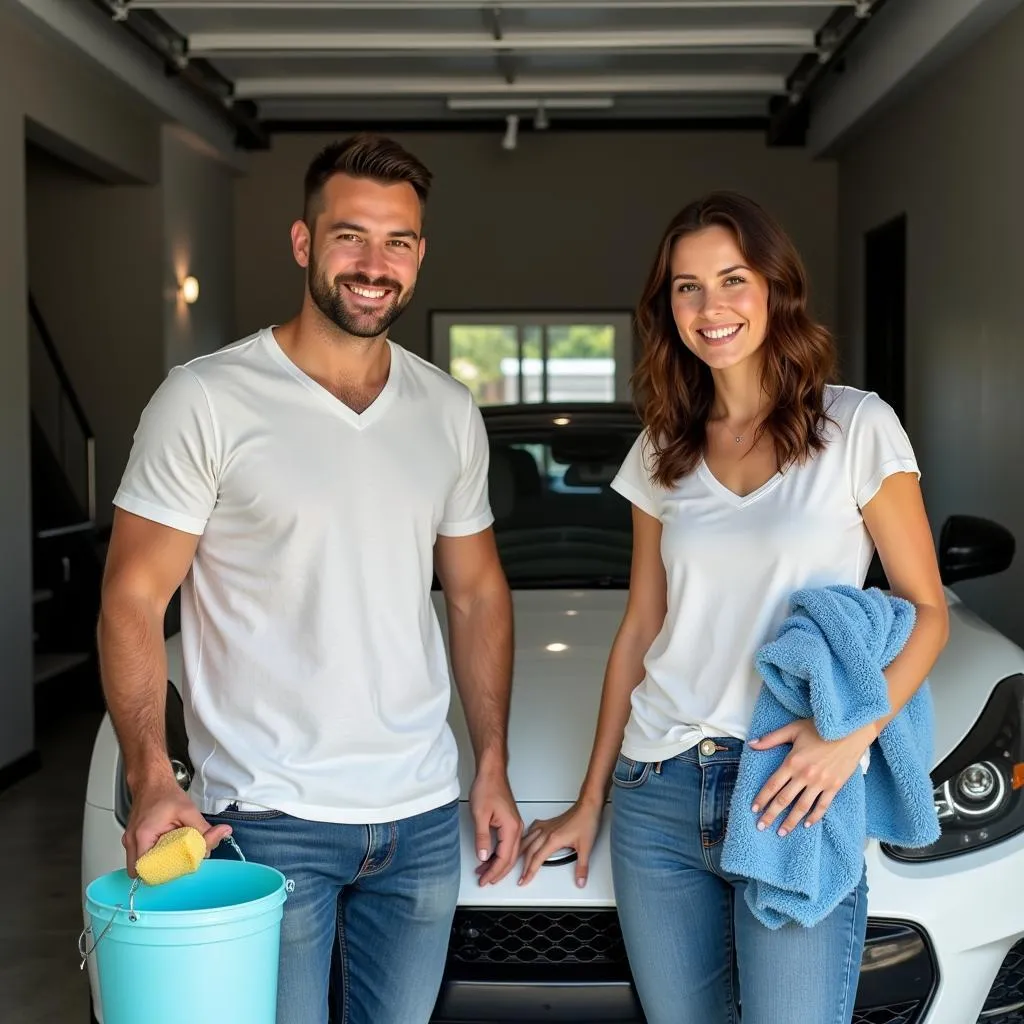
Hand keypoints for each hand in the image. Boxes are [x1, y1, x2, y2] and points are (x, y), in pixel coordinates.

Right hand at [123, 771, 231, 876]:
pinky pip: (143, 859)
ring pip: (142, 868)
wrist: (151, 783)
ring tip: (176, 854)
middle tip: (181, 862)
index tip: (184, 865)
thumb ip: (204, 828)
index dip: (167, 872)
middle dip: (163, 872)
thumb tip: (222, 835)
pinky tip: (169, 849)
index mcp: (143, 836)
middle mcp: (132, 843)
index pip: (149, 869)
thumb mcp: (188, 810)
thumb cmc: (164, 795)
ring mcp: (130, 844)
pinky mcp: (134, 843)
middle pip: (144, 873)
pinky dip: (156, 858)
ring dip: (159, 866)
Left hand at [469, 768, 523, 885]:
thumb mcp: (480, 815)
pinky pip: (508, 844)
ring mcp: (515, 825)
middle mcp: (517, 828)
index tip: (484, 879)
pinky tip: (489, 856)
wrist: (491, 772)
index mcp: (511, 828)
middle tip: (484, 880)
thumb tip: (484, 856)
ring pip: (510, 852)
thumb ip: (482, 838)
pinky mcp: (510, 822)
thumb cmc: (488, 788)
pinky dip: (499, 853)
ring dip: (498, 864)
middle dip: (497, 872)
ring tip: (484, 872)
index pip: (504, 858)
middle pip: (510, 858)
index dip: (493, 872)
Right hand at [518, 798, 602, 888]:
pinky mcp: (549, 822)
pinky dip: (527, 836)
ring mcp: (546, 826)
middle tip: (520, 876)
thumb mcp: (586, 847)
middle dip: (523, 866)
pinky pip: (532, 829)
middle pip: (530, 851)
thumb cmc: (586, 821)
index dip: (529, 872)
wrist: (588, 805)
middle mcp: (547, 832)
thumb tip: (580, 881)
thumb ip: (582, 867)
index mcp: (553, 840)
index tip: (524, 880)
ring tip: (517, 859)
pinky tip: (527, 838)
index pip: (537, 859)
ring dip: (521, 851)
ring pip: (528, 839)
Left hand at [747, 719, 877, 835]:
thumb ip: (771, 738)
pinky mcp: (835, 786)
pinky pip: (823, 805)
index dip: (762, 798)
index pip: (773, 785)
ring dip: (791, 821)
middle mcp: (805, 775)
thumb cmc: (819, 728)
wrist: (849, 731)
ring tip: (781, 832)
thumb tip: (751, 744)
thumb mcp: (793, 729)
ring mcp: (821, 783)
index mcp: (792, 762)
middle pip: (785, 799)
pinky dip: (814, 817)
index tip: (753, 809)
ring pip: (802, 807)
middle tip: (761, 826)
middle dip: (771, 814)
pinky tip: (806, 824)